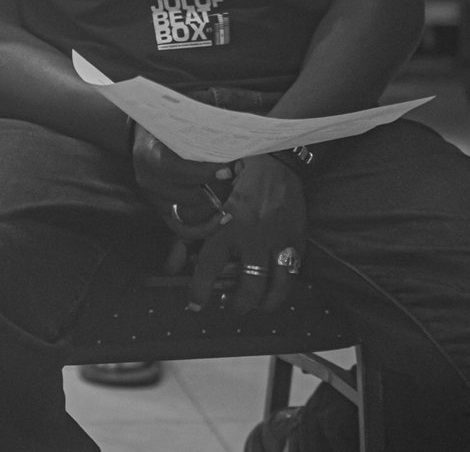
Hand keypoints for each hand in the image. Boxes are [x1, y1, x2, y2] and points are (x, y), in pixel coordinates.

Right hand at [130, 123, 236, 241]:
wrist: (148, 137)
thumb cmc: (168, 126)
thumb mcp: (179, 120)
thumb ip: (202, 129)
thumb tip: (233, 149)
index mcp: (147, 155)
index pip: (172, 169)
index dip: (201, 172)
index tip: (227, 169)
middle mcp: (147, 181)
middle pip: (187, 195)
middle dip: (218, 186)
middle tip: (236, 170)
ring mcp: (155, 199)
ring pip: (190, 213)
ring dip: (217, 202)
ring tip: (231, 184)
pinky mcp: (165, 212)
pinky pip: (186, 229)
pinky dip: (209, 227)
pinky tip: (227, 216)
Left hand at [188, 155, 306, 313]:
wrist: (275, 163)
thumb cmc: (236, 180)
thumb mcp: (210, 203)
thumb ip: (192, 232)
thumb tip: (172, 264)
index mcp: (227, 226)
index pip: (210, 267)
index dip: (201, 290)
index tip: (195, 304)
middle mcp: (254, 237)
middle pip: (250, 287)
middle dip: (239, 304)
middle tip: (230, 306)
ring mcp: (279, 241)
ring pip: (277, 287)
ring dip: (265, 302)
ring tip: (256, 304)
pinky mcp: (297, 241)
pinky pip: (293, 274)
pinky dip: (283, 285)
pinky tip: (274, 286)